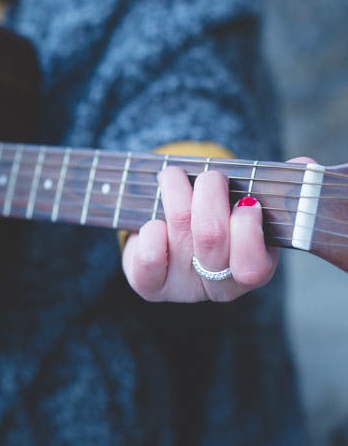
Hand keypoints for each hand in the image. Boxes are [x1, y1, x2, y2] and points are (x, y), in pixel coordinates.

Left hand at [122, 156, 317, 301]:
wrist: (169, 235)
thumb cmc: (214, 217)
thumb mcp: (244, 203)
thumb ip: (276, 186)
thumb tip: (303, 165)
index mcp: (250, 271)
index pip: (253, 267)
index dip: (247, 230)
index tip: (246, 201)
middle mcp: (216, 284)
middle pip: (211, 237)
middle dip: (210, 193)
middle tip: (210, 177)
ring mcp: (180, 287)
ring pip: (178, 229)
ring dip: (176, 191)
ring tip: (174, 175)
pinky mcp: (148, 284)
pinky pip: (148, 257)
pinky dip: (150, 229)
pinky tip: (155, 218)